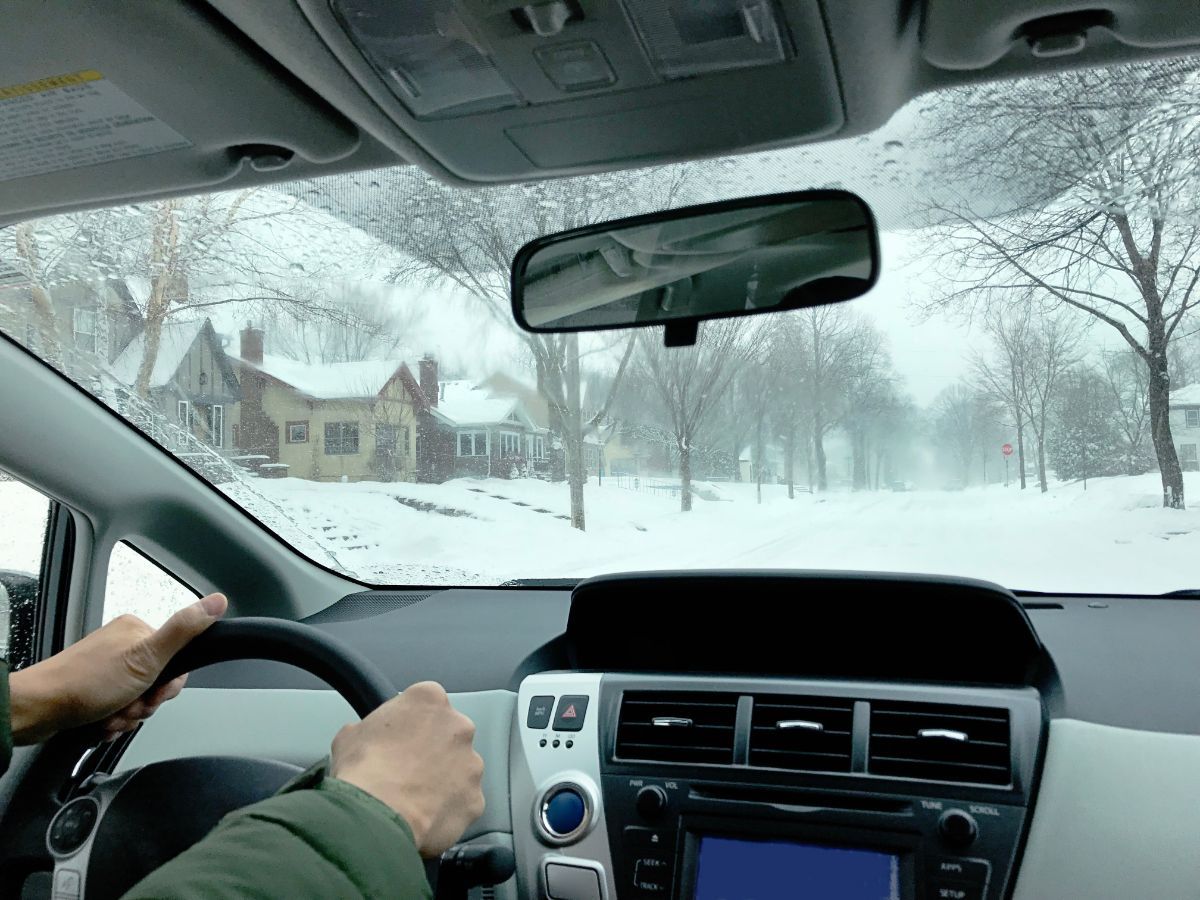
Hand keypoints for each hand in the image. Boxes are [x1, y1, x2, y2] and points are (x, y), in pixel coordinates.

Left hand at [9, 593, 226, 743]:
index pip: (177, 660)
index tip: (153, 691)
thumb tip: (216, 602)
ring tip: (110, 714)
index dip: (169, 685)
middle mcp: (122, 645)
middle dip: (145, 703)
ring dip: (128, 715)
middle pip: (157, 682)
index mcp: (137, 631)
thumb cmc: (86, 683)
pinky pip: (118, 707)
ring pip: (138, 699)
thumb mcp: (147, 657)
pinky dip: (113, 719)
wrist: (38, 710)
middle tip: (128, 704)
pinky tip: (102, 720)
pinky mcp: (93, 688)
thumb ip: (184, 630)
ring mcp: (106, 667)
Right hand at [330, 681, 484, 856]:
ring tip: (413, 799)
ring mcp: (471, 764)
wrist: (376, 817)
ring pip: (460, 770)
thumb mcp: (350, 736)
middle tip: (406, 770)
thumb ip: (367, 728)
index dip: (410, 724)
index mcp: (429, 699)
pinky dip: (448, 810)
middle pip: (449, 735)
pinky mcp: (476, 799)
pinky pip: (464, 803)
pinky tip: (425, 818)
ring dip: (443, 781)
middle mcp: (459, 726)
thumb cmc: (363, 772)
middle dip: (432, 751)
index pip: (426, 703)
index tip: (398, 740)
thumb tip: (361, 736)